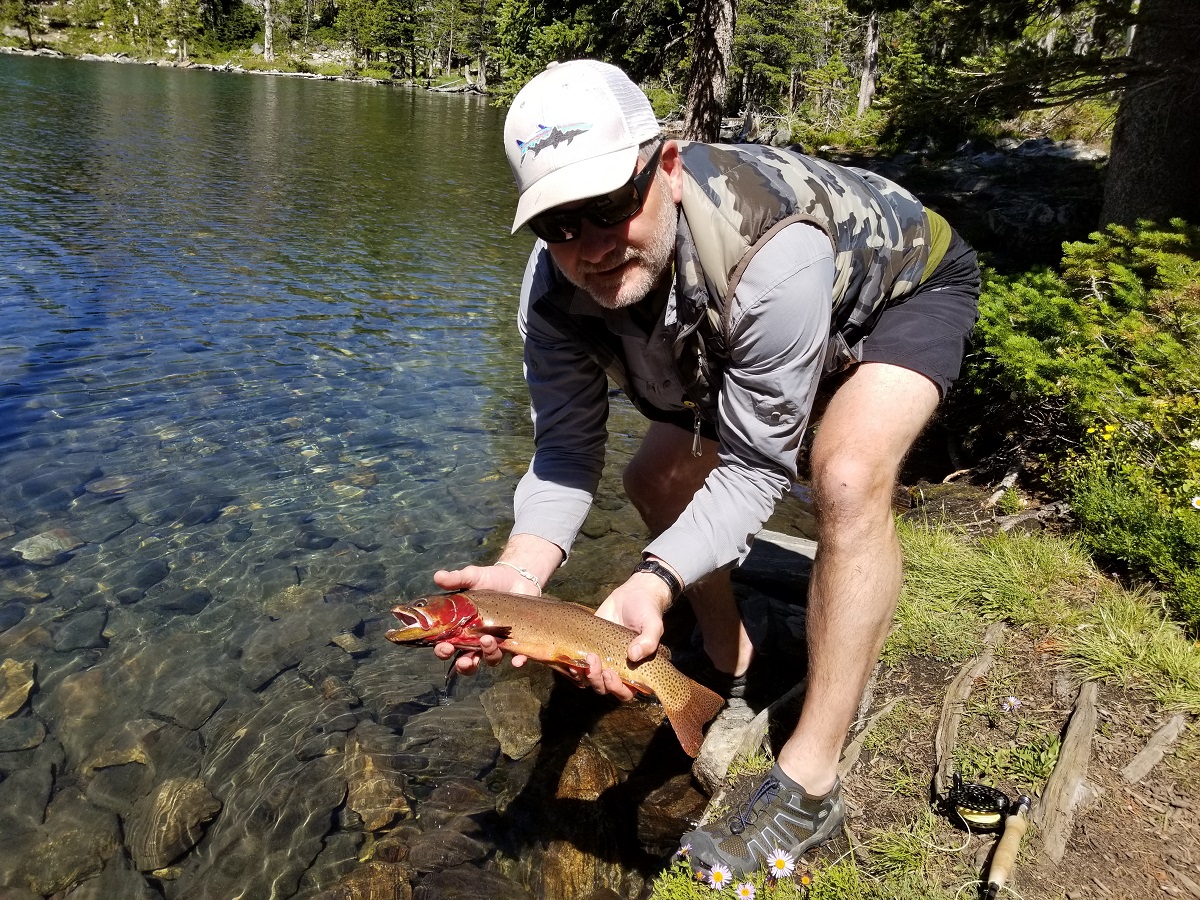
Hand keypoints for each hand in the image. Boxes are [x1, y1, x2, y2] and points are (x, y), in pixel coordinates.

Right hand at [431, 563, 534, 674]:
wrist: (517, 577)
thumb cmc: (490, 579)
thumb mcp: (473, 577)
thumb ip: (456, 579)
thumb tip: (437, 576)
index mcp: (462, 628)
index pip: (447, 646)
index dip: (443, 651)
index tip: (445, 647)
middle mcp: (477, 640)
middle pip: (467, 662)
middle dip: (464, 666)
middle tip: (466, 661)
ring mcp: (497, 642)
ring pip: (491, 660)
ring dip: (489, 656)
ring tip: (489, 641)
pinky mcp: (516, 641)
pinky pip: (517, 657)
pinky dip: (517, 661)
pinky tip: (518, 660)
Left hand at [583, 571, 673, 700]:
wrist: (633, 594)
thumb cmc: (647, 611)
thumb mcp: (653, 625)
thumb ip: (649, 641)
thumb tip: (634, 655)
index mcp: (636, 670)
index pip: (626, 692)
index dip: (616, 688)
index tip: (609, 673)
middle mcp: (618, 669)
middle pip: (604, 688)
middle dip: (597, 680)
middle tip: (593, 660)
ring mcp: (602, 659)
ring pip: (590, 679)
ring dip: (584, 675)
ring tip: (584, 658)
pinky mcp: (588, 648)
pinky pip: (579, 665)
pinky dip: (574, 667)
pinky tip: (570, 659)